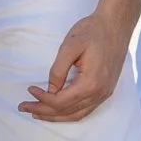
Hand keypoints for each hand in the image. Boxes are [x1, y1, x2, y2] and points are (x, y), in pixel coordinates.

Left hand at [20, 4, 132, 121]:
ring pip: (76, 115)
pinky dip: (69, 114)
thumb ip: (58, 70)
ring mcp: (104, 94)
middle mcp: (99, 93)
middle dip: (43, 111)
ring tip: (37, 113)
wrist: (116, 25)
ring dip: (55, 116)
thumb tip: (50, 90)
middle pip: (66, 112)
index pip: (61, 101)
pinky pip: (85, 110)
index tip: (30, 90)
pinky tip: (58, 111)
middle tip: (24, 106)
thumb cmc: (93, 31)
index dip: (42, 99)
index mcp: (90, 83)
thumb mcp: (70, 46)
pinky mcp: (105, 91)